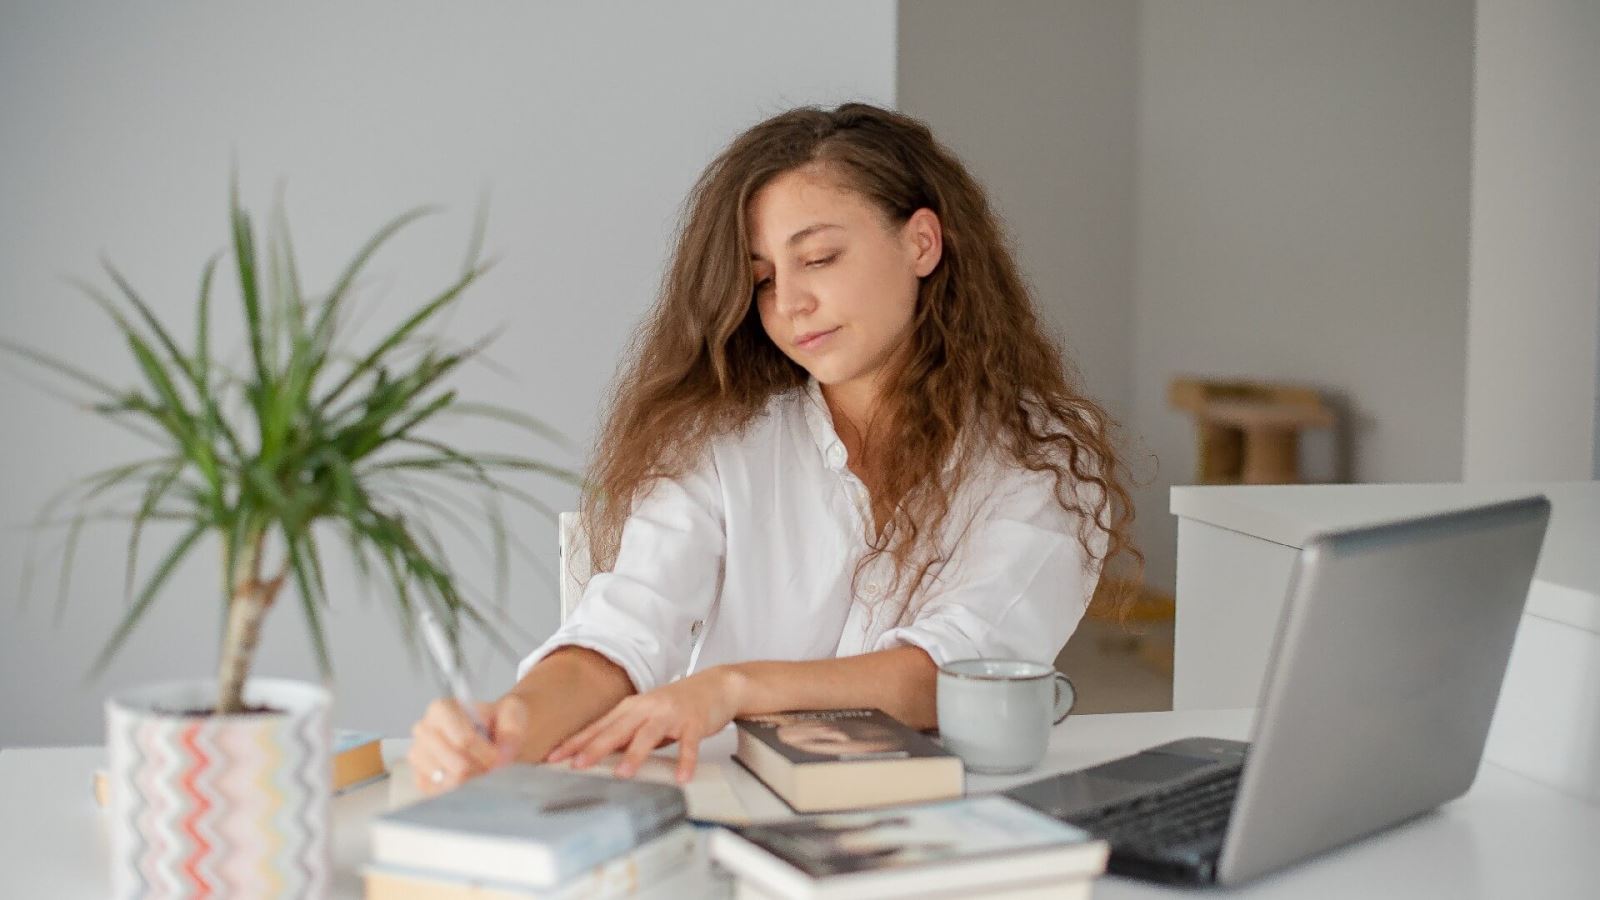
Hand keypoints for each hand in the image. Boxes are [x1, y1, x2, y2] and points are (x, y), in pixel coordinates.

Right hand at [406, 693, 530, 794]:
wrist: (491, 732)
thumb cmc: (497, 721)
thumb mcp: (512, 713)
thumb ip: (511, 730)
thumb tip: (501, 756)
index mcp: (441, 709)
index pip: (464, 740)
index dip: (486, 753)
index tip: (498, 755)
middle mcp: (423, 729)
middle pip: (456, 765)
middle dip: (480, 768)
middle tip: (489, 764)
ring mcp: (418, 754)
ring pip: (446, 780)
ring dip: (469, 780)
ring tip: (477, 768)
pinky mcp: (418, 776)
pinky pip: (434, 792)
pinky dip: (453, 790)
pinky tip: (465, 780)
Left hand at [545, 667, 744, 782]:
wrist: (714, 686)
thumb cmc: (677, 703)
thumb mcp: (645, 715)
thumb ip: (623, 733)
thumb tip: (595, 754)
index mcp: (631, 708)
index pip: (598, 727)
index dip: (576, 742)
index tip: (554, 757)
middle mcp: (647, 709)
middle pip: (617, 730)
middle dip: (595, 748)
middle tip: (577, 765)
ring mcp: (670, 715)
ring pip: (649, 735)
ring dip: (635, 754)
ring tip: (623, 774)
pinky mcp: (694, 723)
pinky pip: (688, 744)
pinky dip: (685, 761)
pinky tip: (681, 776)